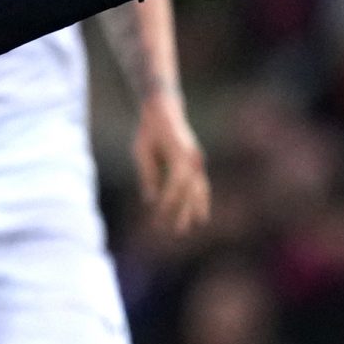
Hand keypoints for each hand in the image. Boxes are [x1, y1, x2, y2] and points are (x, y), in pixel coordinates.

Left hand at [134, 92, 210, 235]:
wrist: (163, 110)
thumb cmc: (148, 130)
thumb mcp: (142, 152)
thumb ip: (148, 175)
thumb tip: (151, 200)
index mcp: (179, 155)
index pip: (175, 186)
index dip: (168, 203)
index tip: (159, 217)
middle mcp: (193, 159)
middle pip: (190, 191)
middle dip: (184, 213)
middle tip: (177, 232)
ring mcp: (197, 160)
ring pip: (200, 190)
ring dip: (196, 209)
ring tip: (194, 226)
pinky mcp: (196, 162)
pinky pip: (201, 184)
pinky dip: (200, 199)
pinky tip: (199, 212)